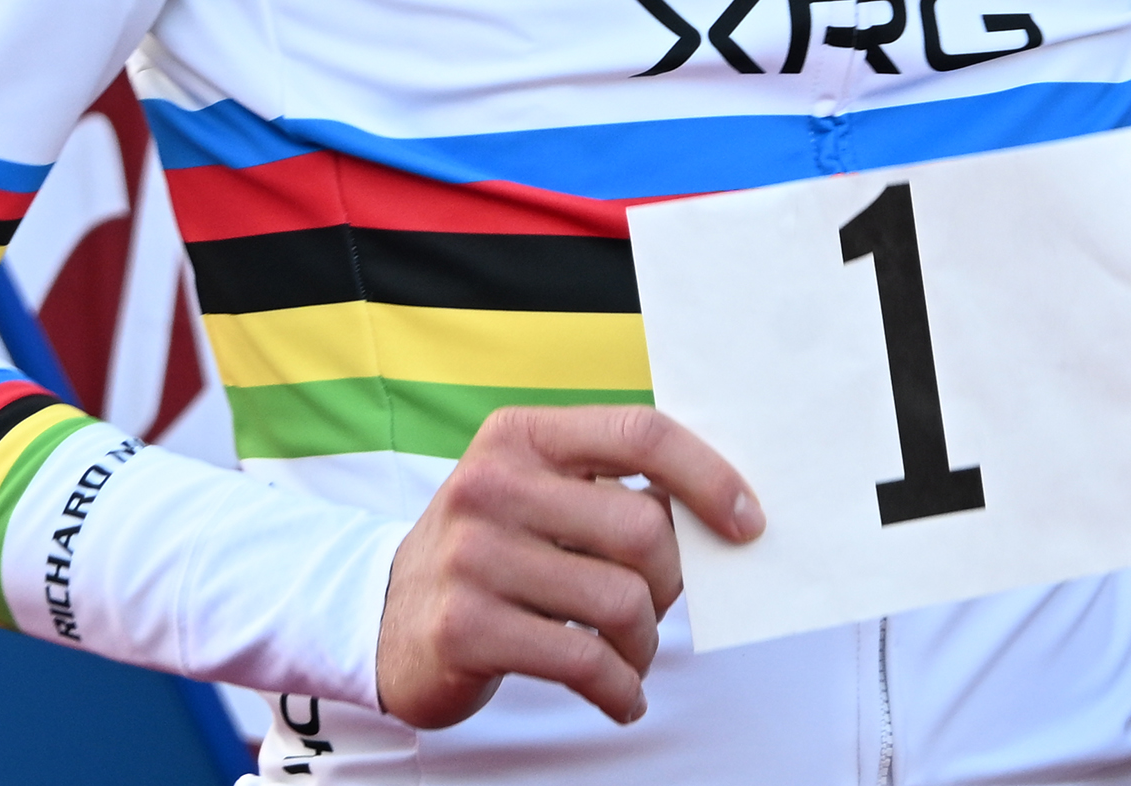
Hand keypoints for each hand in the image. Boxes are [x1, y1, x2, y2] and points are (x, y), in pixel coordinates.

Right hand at [374, 404, 759, 729]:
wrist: (382, 618)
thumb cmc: (492, 553)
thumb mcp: (538, 496)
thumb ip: (612, 491)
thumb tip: (718, 521)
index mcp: (524, 434)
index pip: (640, 432)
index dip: (709, 476)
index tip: (748, 522)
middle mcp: (492, 484)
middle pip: (641, 528)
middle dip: (671, 581)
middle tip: (658, 606)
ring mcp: (473, 556)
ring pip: (619, 601)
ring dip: (644, 643)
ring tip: (632, 656)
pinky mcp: (465, 627)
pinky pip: (582, 661)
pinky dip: (618, 689)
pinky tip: (620, 697)